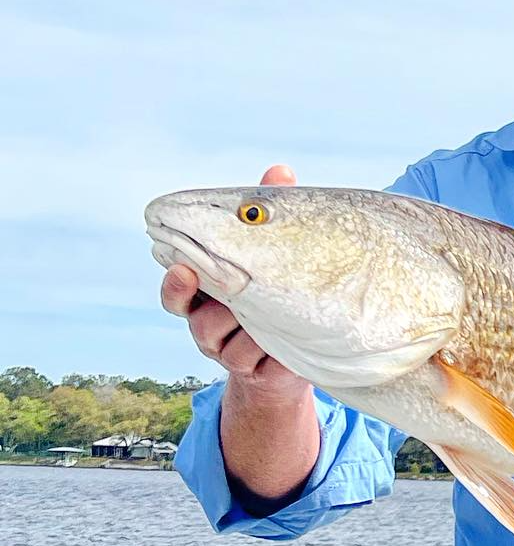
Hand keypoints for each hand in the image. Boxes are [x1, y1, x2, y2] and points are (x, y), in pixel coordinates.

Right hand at [160, 164, 306, 398]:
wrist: (305, 349)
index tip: (183, 269)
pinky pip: (253, 363)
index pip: (177, 294)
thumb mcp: (278, 252)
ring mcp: (230, 353)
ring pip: (228, 344)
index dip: (176, 285)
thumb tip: (280, 171)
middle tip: (229, 300)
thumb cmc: (284, 287)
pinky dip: (268, 350)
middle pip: (199, 321)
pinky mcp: (255, 373)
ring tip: (277, 316)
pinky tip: (285, 341)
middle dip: (212, 311)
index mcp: (208, 296)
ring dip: (251, 329)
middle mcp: (211, 326)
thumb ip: (273, 215)